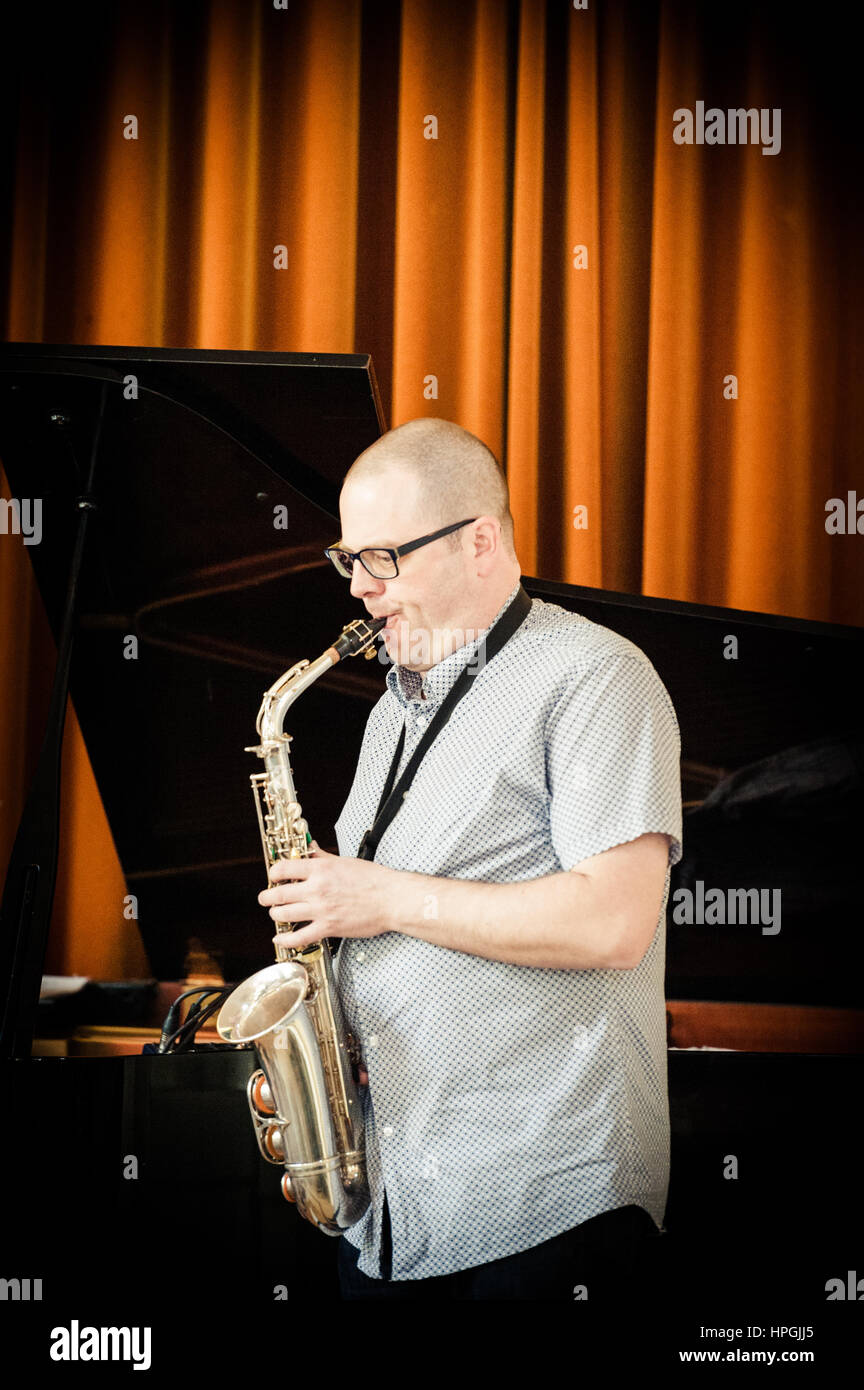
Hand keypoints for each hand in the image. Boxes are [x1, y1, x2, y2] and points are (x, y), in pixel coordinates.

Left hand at [258, 841, 394, 951]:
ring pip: (283, 914)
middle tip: (267, 898)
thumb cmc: (374, 879)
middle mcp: (317, 888)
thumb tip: (311, 848)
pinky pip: (299, 937)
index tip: (274, 877)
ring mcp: (321, 909)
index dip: (273, 874)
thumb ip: (323, 856)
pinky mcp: (328, 927)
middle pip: (278, 893)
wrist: (392, 899)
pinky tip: (280, 938)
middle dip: (267, 897)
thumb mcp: (345, 861)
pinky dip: (285, 940)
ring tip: (277, 914)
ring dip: (276, 915)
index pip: (283, 868)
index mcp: (321, 868)